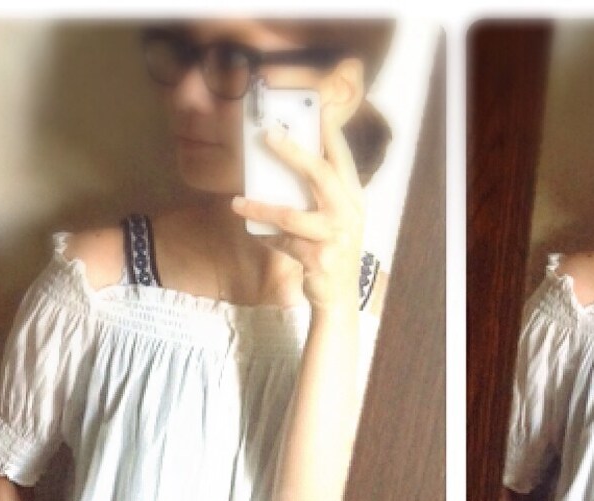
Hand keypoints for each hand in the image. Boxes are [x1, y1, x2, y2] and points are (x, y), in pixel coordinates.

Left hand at [230, 104, 363, 311]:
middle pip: (320, 174)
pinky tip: (257, 234)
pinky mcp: (319, 259)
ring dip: (261, 206)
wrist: (338, 299)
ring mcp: (336, 237)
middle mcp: (348, 214)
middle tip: (268, 134)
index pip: (342, 157)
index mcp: (353, 198)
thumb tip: (286, 161)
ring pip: (292, 214)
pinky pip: (284, 242)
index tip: (314, 106)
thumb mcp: (333, 219)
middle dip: (293, 151)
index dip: (328, 131)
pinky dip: (268, 238)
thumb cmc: (331, 252)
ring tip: (240, 201)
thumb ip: (319, 193)